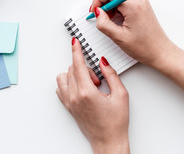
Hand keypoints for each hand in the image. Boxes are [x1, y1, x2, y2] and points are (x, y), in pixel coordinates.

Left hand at [56, 38, 129, 153]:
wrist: (108, 141)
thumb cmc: (116, 122)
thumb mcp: (121, 95)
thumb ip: (111, 75)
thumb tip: (103, 62)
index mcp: (86, 92)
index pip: (78, 65)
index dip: (76, 51)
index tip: (75, 42)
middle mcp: (74, 97)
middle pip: (72, 69)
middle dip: (85, 68)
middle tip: (99, 80)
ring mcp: (69, 103)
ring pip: (64, 77)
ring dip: (75, 75)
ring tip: (90, 85)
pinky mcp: (69, 107)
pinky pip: (62, 88)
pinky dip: (69, 83)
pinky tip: (82, 88)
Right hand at [90, 0, 173, 67]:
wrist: (161, 52)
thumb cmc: (145, 47)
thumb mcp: (119, 37)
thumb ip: (104, 23)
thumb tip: (98, 13)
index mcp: (134, 6)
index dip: (98, 0)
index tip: (93, 11)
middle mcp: (139, 1)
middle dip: (103, 0)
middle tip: (98, 14)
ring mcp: (142, 3)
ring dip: (111, 3)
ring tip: (108, 18)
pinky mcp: (143, 7)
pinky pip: (127, 0)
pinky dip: (118, 6)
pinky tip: (116, 18)